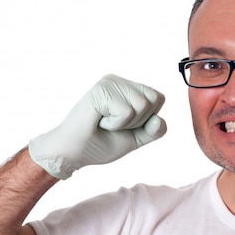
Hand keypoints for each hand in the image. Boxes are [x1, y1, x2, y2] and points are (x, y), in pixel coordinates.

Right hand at [29, 74, 166, 178]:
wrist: (75, 153)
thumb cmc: (101, 143)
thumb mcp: (137, 138)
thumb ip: (154, 130)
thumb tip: (158, 119)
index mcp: (129, 88)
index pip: (159, 98)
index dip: (147, 120)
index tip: (124, 125)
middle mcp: (120, 81)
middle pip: (154, 100)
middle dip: (138, 121)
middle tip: (113, 124)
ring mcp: (110, 82)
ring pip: (142, 105)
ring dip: (125, 124)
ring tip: (105, 122)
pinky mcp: (102, 89)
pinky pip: (127, 112)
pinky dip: (115, 124)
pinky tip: (98, 121)